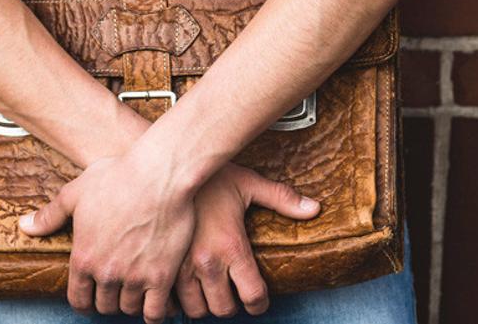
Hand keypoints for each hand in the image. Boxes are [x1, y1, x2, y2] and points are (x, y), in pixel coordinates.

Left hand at [18, 145, 195, 322]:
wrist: (160, 172)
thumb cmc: (118, 176)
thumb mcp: (77, 191)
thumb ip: (50, 215)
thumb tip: (24, 226)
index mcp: (83, 257)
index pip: (77, 299)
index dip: (84, 299)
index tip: (92, 294)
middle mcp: (106, 272)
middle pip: (104, 306)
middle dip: (108, 297)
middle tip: (117, 284)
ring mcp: (135, 276)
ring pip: (128, 309)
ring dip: (131, 301)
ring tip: (136, 286)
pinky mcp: (161, 275)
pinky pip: (154, 313)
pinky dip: (154, 311)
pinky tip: (155, 297)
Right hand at [175, 163, 320, 318]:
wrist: (168, 167)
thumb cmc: (211, 175)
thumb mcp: (248, 183)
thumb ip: (282, 199)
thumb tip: (314, 208)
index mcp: (231, 246)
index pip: (252, 296)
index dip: (260, 303)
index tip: (259, 299)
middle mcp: (206, 262)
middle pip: (224, 309)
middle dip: (232, 304)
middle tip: (235, 291)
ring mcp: (181, 266)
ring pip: (196, 310)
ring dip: (206, 304)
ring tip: (212, 290)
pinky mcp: (163, 265)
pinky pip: (171, 301)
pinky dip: (180, 301)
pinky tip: (188, 287)